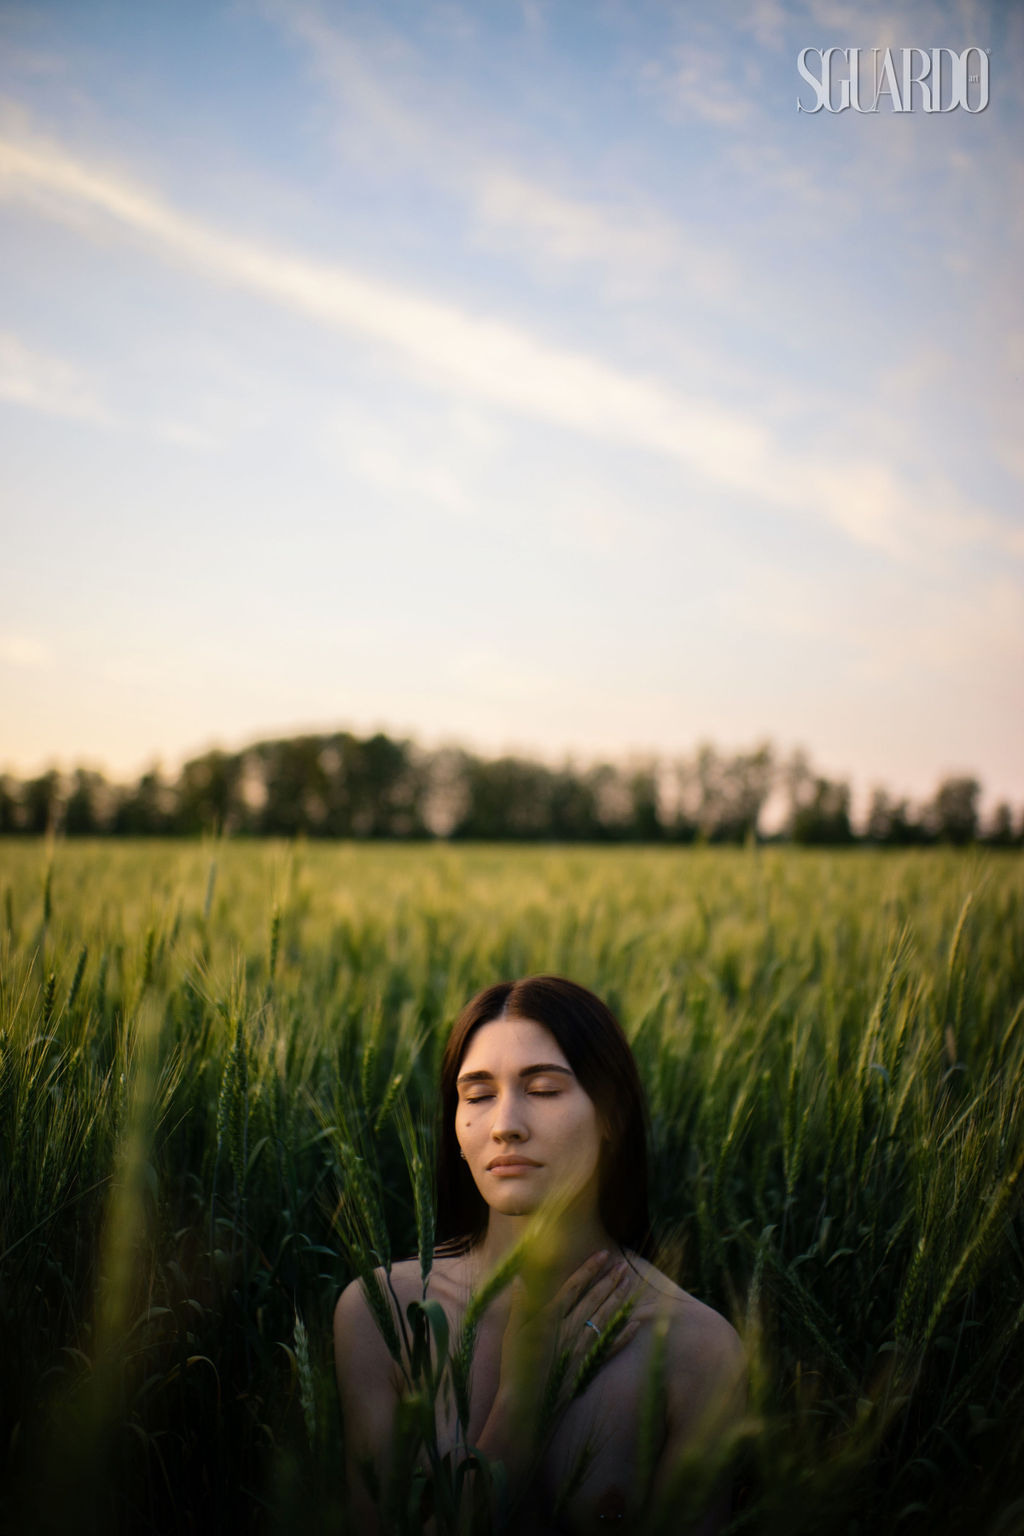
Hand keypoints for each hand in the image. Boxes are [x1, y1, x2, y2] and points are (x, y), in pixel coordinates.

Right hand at [497, 1249, 637, 1412]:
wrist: (528, 1403)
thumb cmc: (516, 1366)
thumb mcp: (512, 1331)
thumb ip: (521, 1303)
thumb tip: (521, 1278)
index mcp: (551, 1316)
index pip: (574, 1286)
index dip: (589, 1269)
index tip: (604, 1254)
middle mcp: (571, 1327)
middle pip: (594, 1299)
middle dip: (610, 1280)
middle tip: (625, 1266)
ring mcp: (583, 1346)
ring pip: (605, 1317)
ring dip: (619, 1299)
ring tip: (630, 1284)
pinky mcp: (589, 1364)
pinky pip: (611, 1346)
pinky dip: (624, 1334)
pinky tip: (636, 1324)